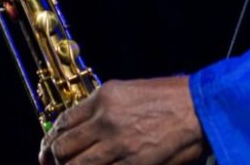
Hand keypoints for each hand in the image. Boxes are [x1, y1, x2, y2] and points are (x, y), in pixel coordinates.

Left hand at [39, 76, 206, 164]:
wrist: (201, 108)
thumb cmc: (172, 97)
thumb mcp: (131, 91)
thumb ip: (105, 108)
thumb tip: (83, 128)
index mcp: (105, 97)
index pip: (63, 121)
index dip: (51, 139)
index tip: (48, 148)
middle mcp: (106, 119)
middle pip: (63, 147)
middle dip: (54, 159)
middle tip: (53, 164)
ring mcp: (117, 144)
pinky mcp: (132, 163)